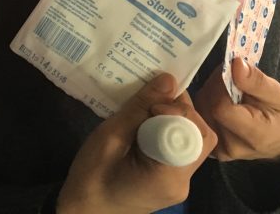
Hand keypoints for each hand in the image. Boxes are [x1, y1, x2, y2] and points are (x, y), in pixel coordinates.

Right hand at [56, 73, 216, 213]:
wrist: (81, 213)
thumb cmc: (91, 178)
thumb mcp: (110, 138)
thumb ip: (140, 109)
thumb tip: (169, 79)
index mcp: (171, 175)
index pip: (196, 133)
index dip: (178, 110)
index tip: (151, 103)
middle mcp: (183, 181)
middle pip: (198, 135)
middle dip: (177, 111)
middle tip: (149, 101)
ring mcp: (178, 183)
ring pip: (189, 140)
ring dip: (170, 120)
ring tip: (144, 111)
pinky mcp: (169, 180)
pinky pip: (177, 148)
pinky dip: (164, 132)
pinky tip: (143, 125)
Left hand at [195, 58, 279, 161]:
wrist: (279, 140)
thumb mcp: (278, 95)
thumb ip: (256, 81)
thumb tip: (235, 64)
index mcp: (253, 135)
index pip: (221, 109)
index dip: (221, 86)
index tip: (232, 74)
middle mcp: (231, 146)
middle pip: (207, 107)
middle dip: (215, 85)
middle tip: (230, 77)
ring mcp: (217, 148)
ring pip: (199, 109)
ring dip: (209, 91)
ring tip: (227, 87)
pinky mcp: (209, 145)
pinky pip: (198, 116)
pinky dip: (206, 102)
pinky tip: (220, 98)